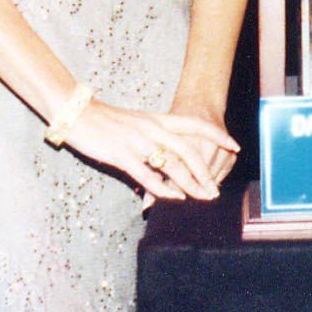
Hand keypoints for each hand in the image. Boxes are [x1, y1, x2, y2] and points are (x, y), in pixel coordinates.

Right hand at [66, 101, 236, 201]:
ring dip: (189, 183)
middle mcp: (152, 128)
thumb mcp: (137, 124)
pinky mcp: (121, 154)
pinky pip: (147, 173)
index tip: (234, 146)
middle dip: (205, 171)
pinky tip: (174, 198)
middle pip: (188, 149)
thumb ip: (154, 137)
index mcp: (157, 119)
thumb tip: (170, 155)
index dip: (217, 134)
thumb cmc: (107, 121)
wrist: (78, 114)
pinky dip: (162, 187)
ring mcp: (137, 141)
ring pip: (171, 164)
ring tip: (202, 197)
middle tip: (216, 189)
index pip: (194, 125)